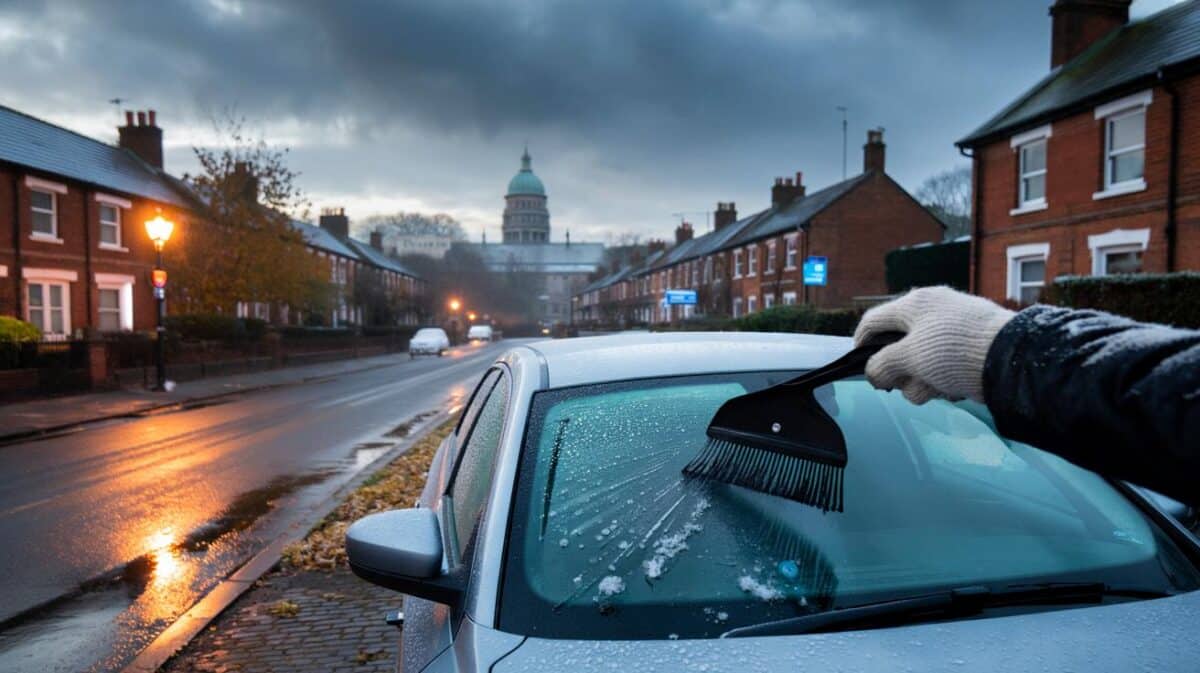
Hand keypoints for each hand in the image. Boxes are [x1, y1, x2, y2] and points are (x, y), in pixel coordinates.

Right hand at [853, 287, 1014, 403]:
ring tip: (936, 388)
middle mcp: (933, 314)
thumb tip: (873, 373)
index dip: (861, 343)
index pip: (874, 320)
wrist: (1011, 359)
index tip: (859, 366)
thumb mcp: (908, 358)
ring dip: (922, 382)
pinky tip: (955, 389)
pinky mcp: (971, 351)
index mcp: (915, 304)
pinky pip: (944, 369)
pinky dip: (944, 382)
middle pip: (898, 347)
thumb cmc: (953, 350)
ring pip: (921, 363)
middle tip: (902, 385)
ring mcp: (954, 332)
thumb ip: (881, 365)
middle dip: (899, 371)